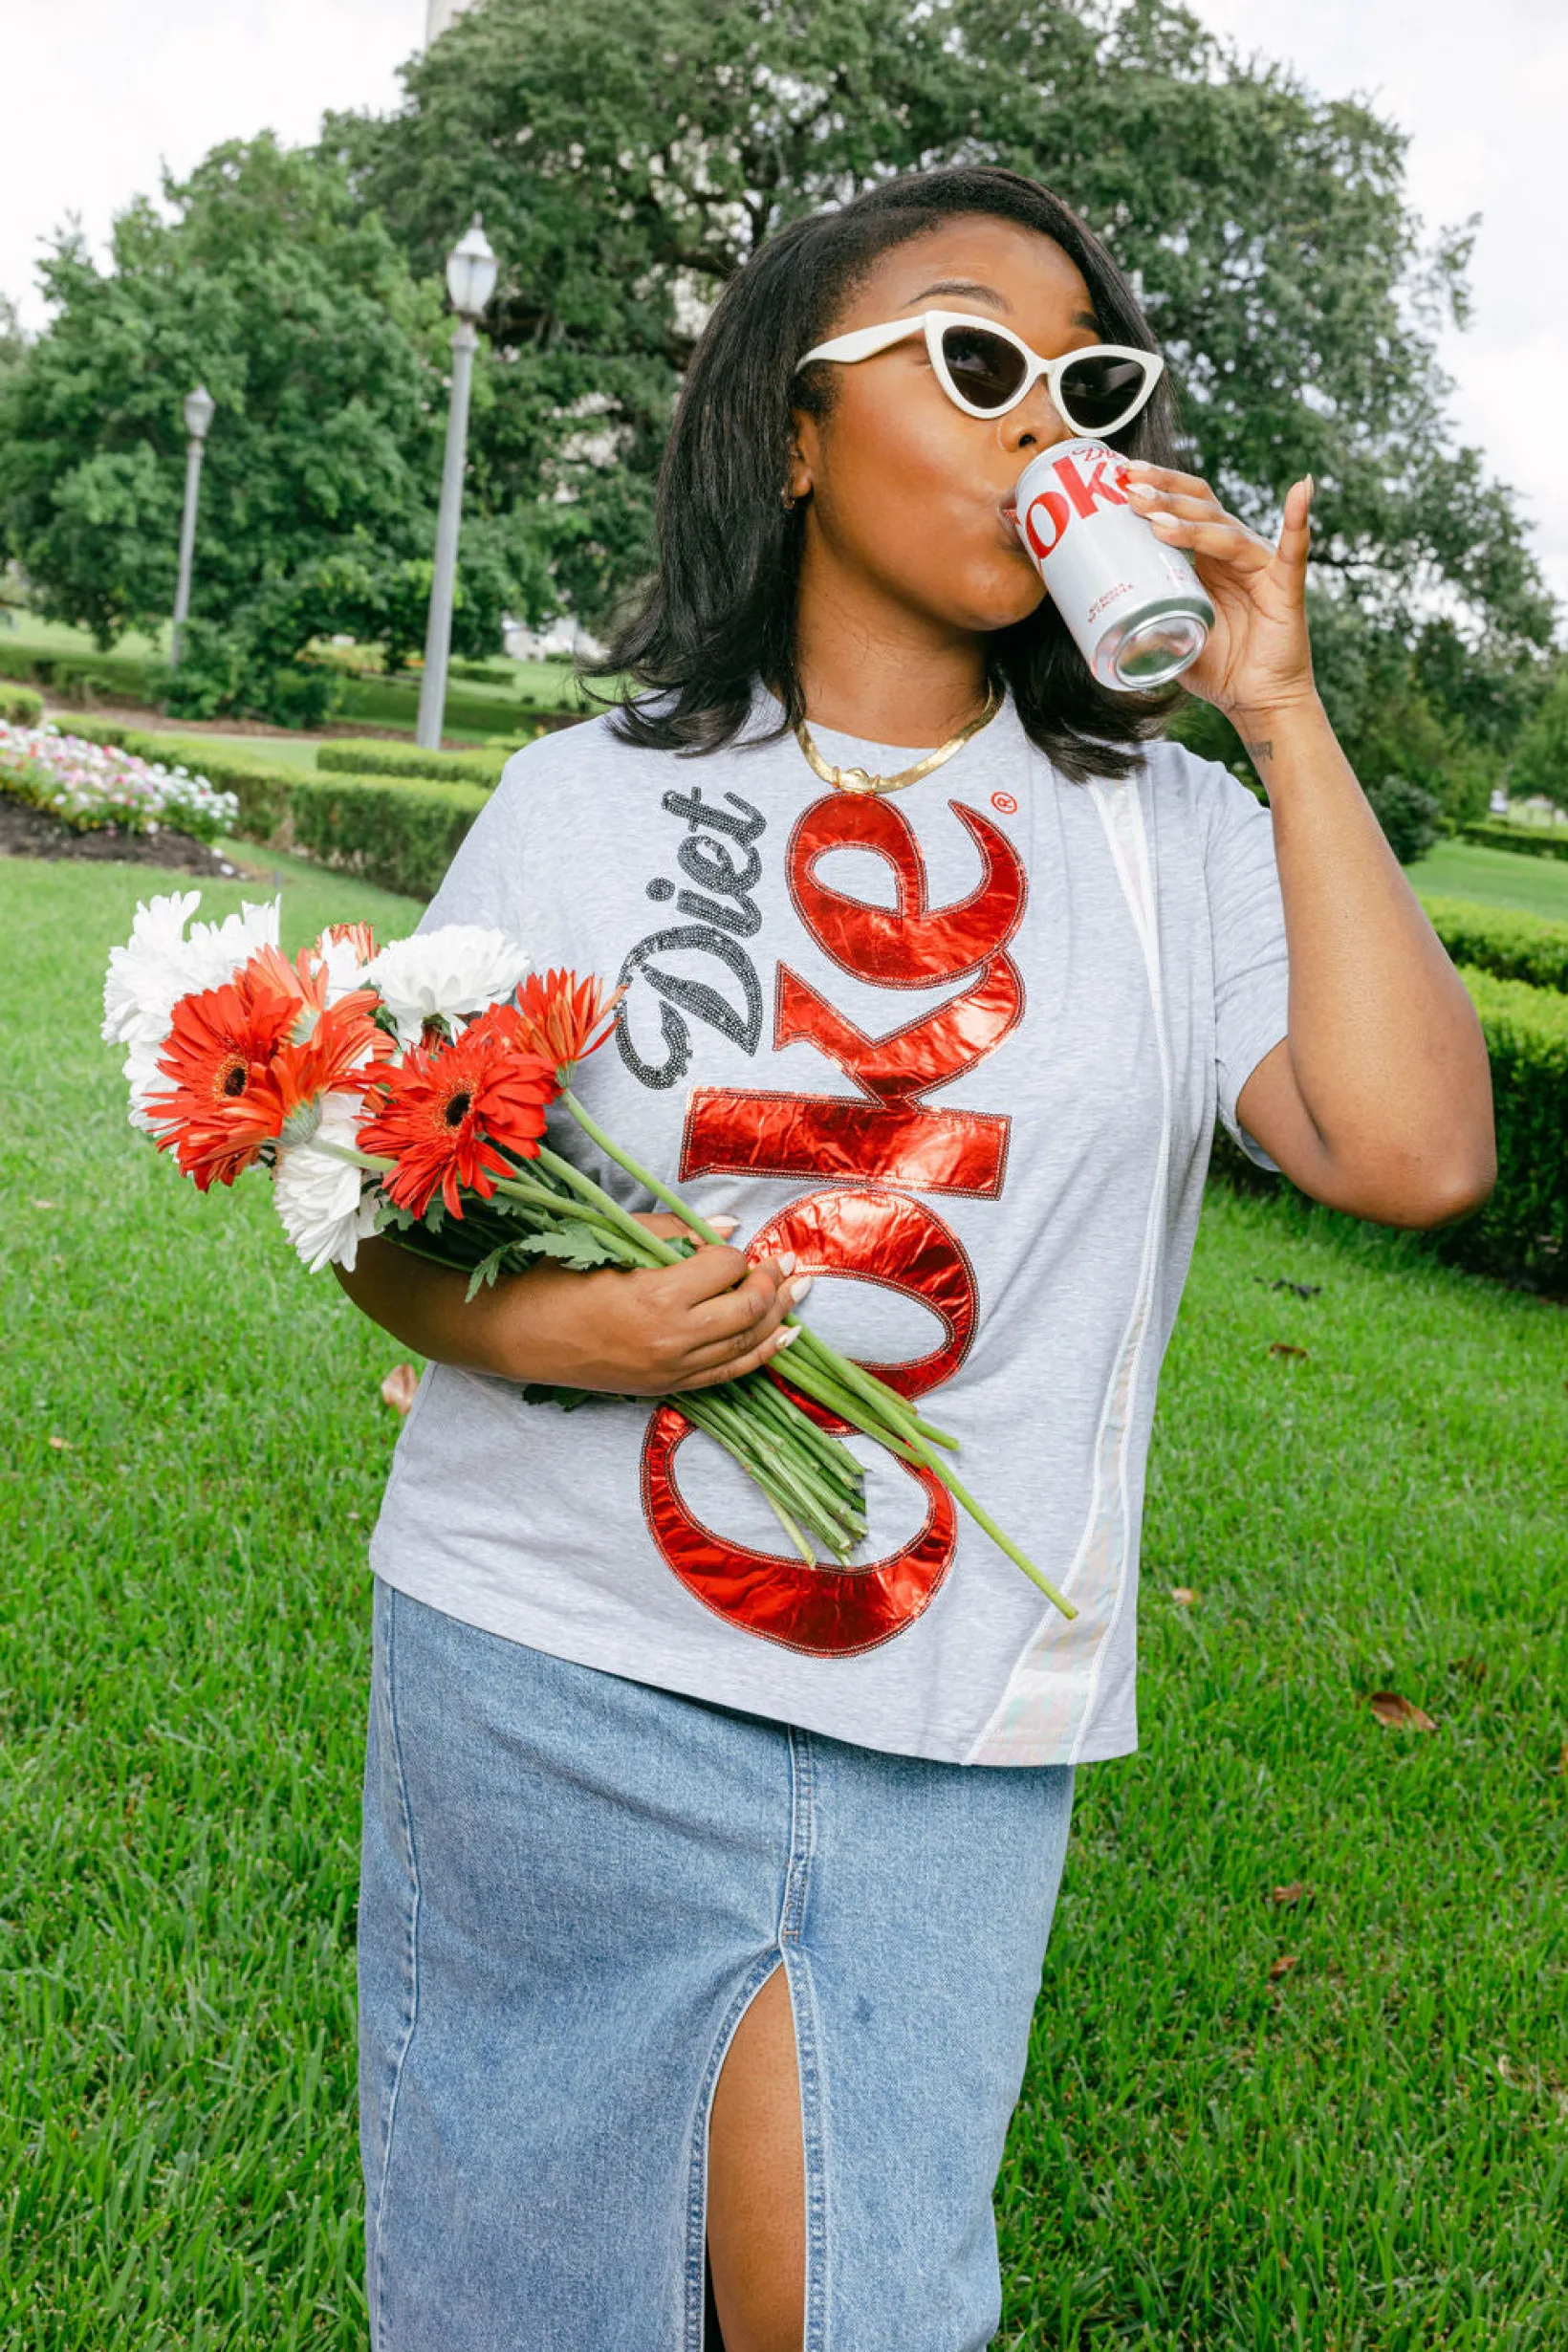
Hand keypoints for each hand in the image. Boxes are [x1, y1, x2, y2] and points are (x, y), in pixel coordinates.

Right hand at [491, 1211, 806, 1395]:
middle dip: (772, 1281)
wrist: (521, 1338)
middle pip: (747, 1308)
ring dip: (779, 1315)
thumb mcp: (612, 1243)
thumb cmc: (558, 1281)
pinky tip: (786, 1336)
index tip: (729, 1244)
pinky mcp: (667, 1386)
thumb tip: (727, 1226)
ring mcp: (672, 1368)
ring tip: (798, 1291)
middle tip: (786, 1261)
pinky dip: (762, 1354)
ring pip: (746, 1343)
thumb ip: (673, 1232)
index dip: (733, 1252)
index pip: (723, 1268)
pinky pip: (729, 1372)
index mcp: (657, 1296)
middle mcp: (673, 1338)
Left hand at [1124, 462, 1316, 721]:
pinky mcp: (1285, 586)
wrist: (1254, 701)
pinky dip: (1297, 520)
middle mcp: (1234, 551)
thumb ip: (1145, 620)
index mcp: (1208, 557)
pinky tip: (1299, 491)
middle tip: (1129, 488)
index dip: (1158, 489)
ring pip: (1225, 531)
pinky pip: (1293, 549)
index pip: (1184, 507)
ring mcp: (1260, 565)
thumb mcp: (1170, 637)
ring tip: (1156, 518)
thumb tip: (1102, 612)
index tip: (1122, 476)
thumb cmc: (1216, 667)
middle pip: (1201, 507)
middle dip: (1164, 495)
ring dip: (1191, 521)